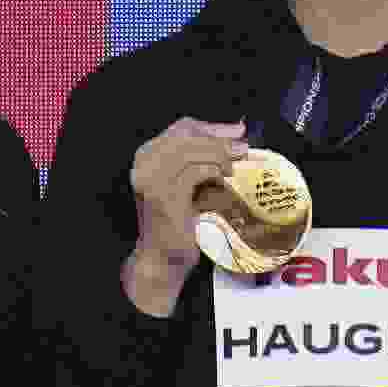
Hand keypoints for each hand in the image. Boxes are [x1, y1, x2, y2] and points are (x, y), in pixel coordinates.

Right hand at [122, 118, 248, 315]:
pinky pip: (193, 172)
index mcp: (147, 156)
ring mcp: (151, 179)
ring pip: (190, 151)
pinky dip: (212, 170)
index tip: (236, 130)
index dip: (211, 127)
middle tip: (243, 147)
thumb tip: (233, 142)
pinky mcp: (163, 196)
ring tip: (237, 162)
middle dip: (219, 138)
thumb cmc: (178, 223)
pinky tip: (224, 176)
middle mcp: (144, 164)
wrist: (162, 259)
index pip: (181, 128)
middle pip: (186, 136)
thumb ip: (199, 162)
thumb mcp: (186, 185)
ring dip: (218, 153)